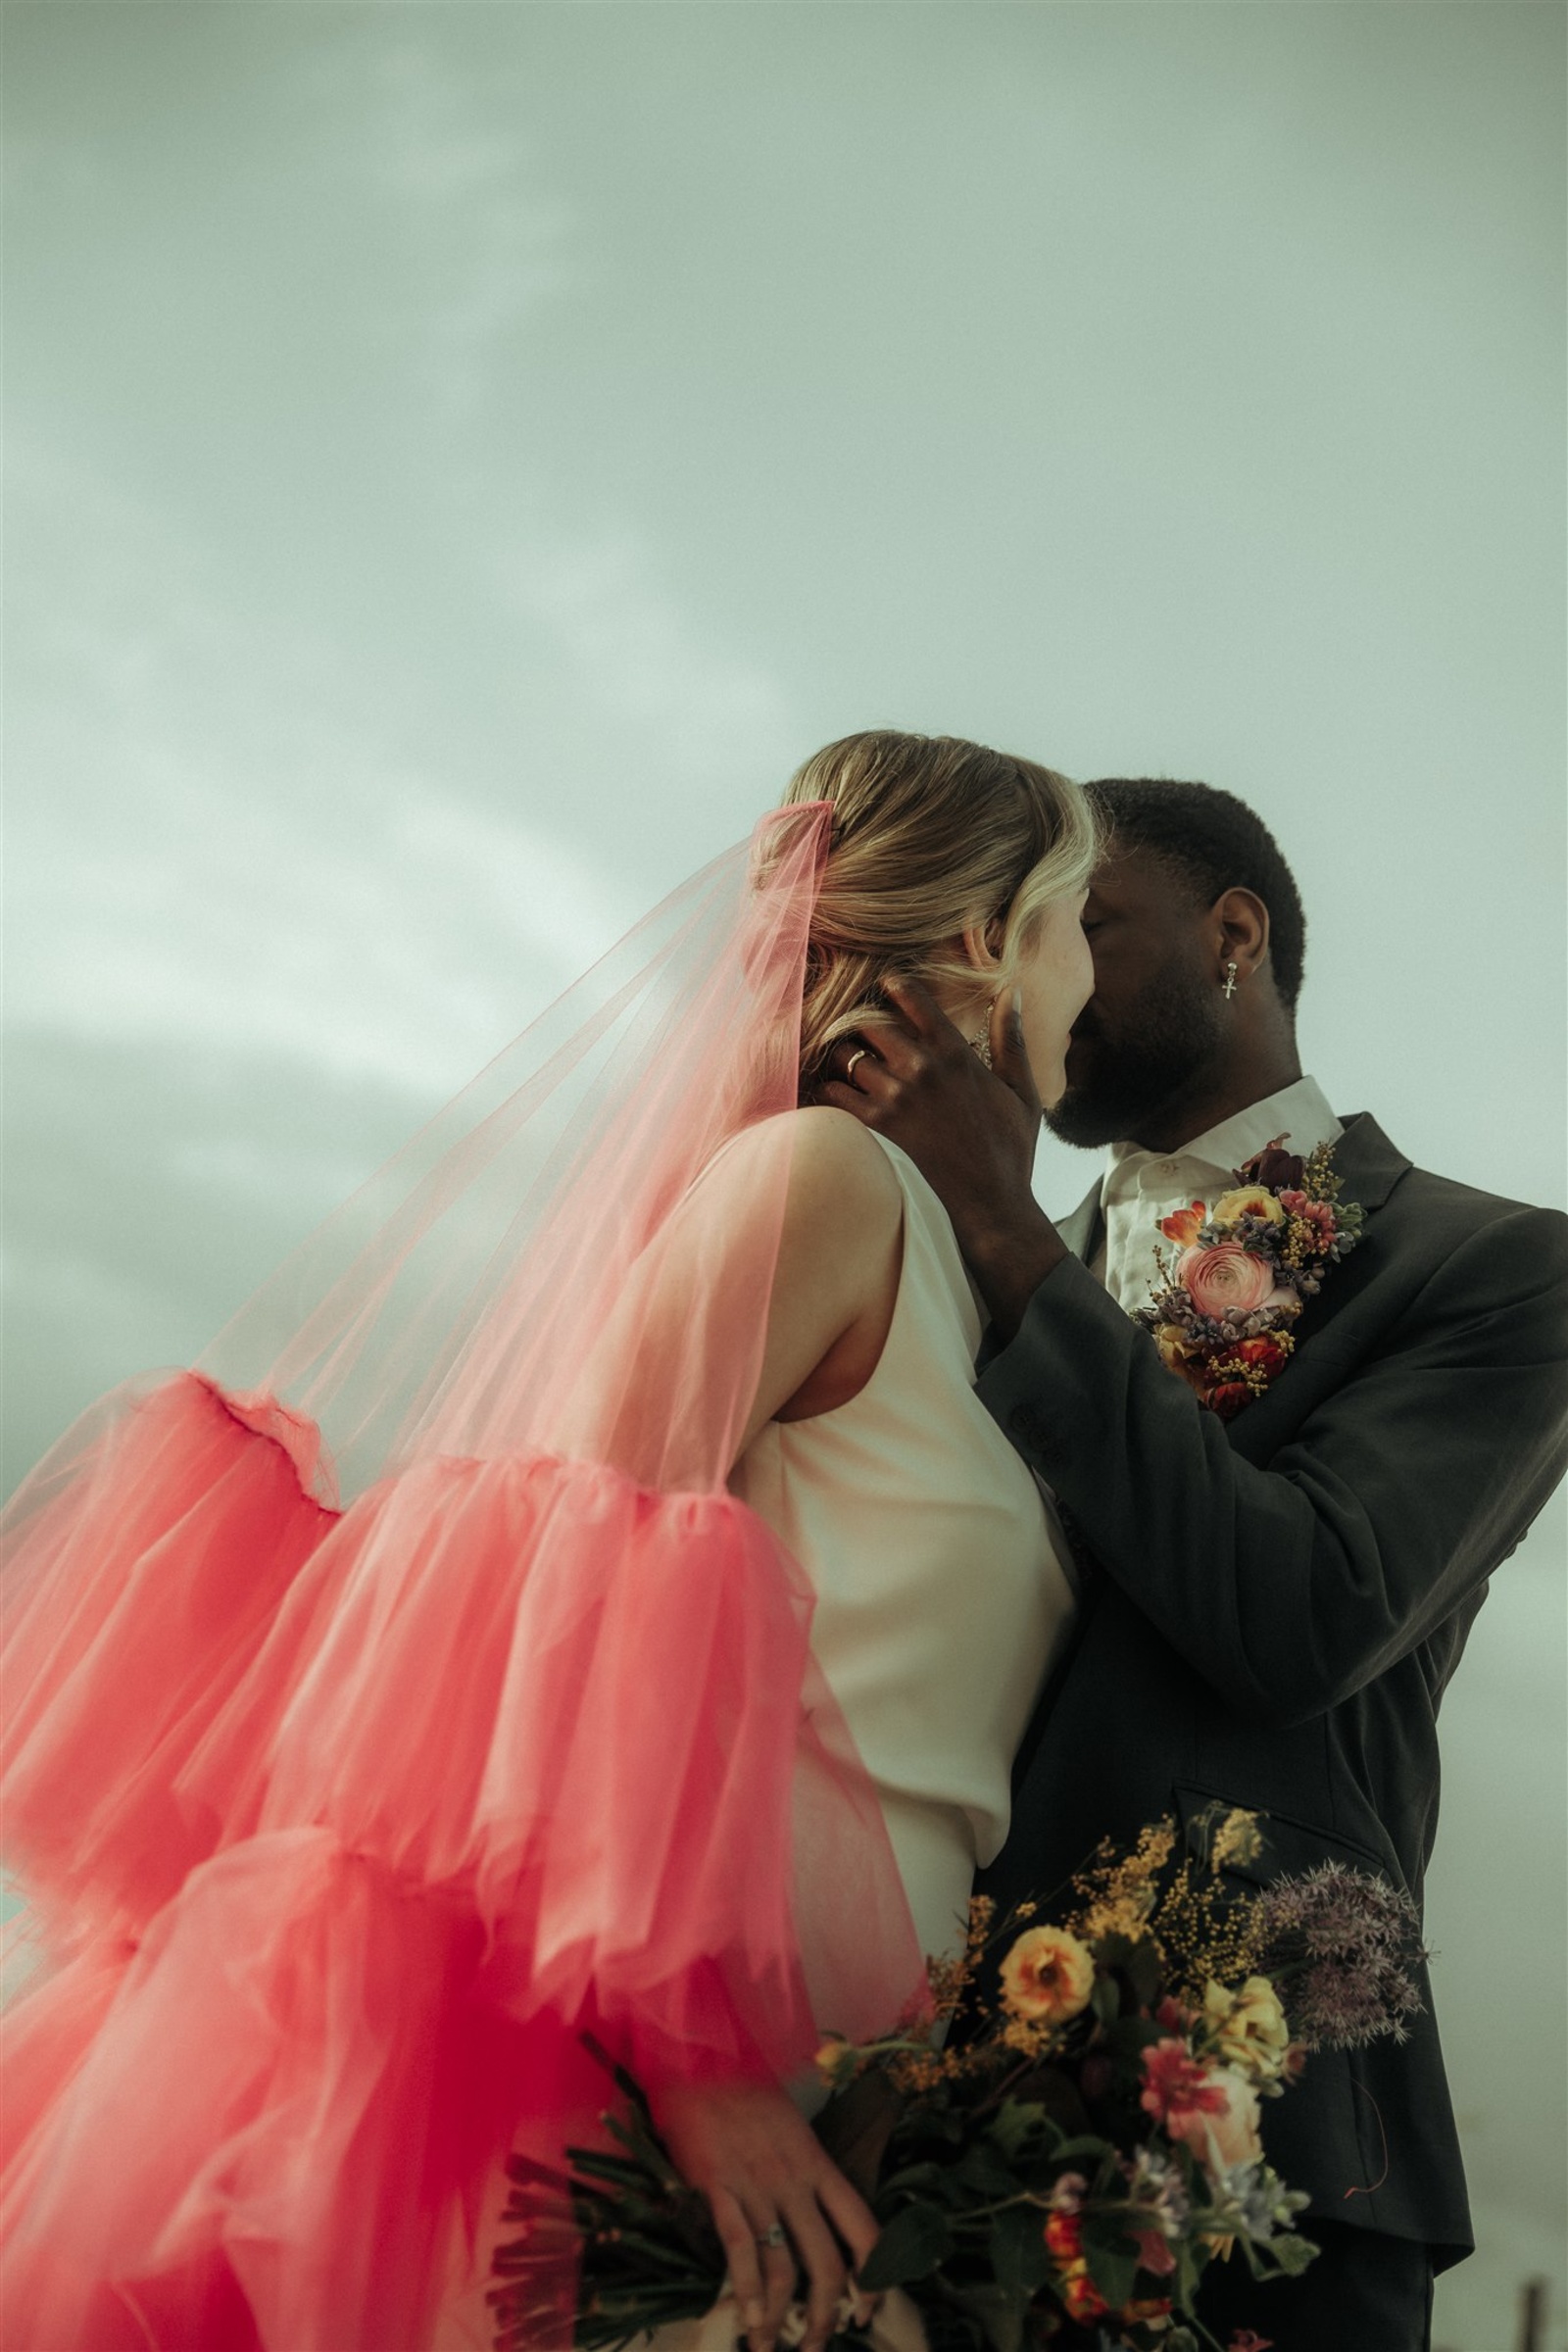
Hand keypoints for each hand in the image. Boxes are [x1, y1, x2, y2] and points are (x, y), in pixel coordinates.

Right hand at [650, 2077, 877, 2351]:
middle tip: (817, 2345)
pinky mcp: (720, 2188)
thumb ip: (802, 2171)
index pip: (863, 2228)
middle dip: (826, 2316)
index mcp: (818, 2164)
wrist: (701, 2059)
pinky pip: (740, 2251)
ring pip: (784, 2269)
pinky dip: (746, 2293)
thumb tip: (811, 2218)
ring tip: (771, 2346)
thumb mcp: (789, 2126)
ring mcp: (758, 2187)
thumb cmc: (743, 2091)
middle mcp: (796, 2181)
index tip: (868, 2311)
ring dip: (780, 2318)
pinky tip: (747, 2320)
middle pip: (826, 2263)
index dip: (874, 2278)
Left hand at [819, 977, 1066, 1337]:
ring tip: (845, 1062)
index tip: (887, 986)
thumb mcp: (1021, 1093)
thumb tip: (1011, 992)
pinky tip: (833, 1092)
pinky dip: (828, 1089)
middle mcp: (921, 1071)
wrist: (991, 1211)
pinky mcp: (873, 1130)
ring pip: (847, 1057)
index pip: (915, 1002)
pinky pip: (833, 1094)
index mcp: (957, 1056)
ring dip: (843, 1055)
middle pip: (871, 1024)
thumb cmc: (1010, 1154)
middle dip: (863, 1023)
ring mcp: (894, 1100)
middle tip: (859, 1030)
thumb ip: (1010, 1039)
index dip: (896, 987)